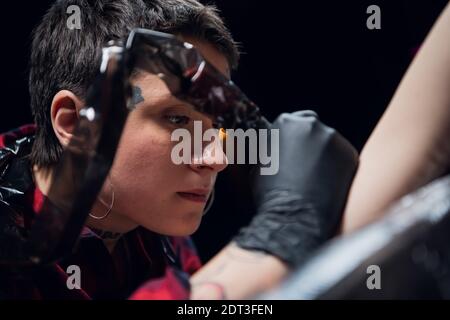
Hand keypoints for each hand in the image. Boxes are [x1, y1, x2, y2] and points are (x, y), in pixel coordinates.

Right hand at [234, 110, 357, 266]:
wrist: (294, 216)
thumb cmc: (271, 194)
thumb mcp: (259, 164)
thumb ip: (270, 149)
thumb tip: (273, 149)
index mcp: (285, 123)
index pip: (291, 121)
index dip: (291, 138)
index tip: (292, 151)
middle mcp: (310, 124)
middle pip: (312, 127)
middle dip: (309, 142)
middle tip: (305, 163)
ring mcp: (333, 138)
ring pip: (329, 142)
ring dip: (323, 154)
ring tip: (315, 177)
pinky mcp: (349, 153)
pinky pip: (343, 156)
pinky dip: (338, 166)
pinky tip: (328, 182)